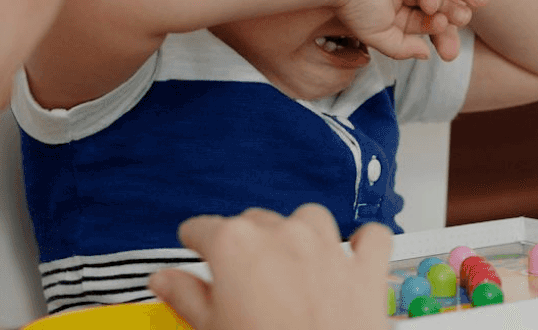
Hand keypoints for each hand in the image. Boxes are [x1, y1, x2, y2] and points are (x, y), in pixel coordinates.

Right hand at [148, 205, 391, 329]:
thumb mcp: (211, 328)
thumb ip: (186, 297)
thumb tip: (166, 281)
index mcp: (235, 245)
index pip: (201, 228)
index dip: (195, 241)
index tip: (195, 247)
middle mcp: (283, 236)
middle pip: (255, 220)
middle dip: (246, 242)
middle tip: (242, 275)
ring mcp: (328, 248)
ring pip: (310, 218)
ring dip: (299, 233)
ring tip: (290, 262)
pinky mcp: (365, 267)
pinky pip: (371, 237)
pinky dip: (362, 243)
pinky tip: (350, 256)